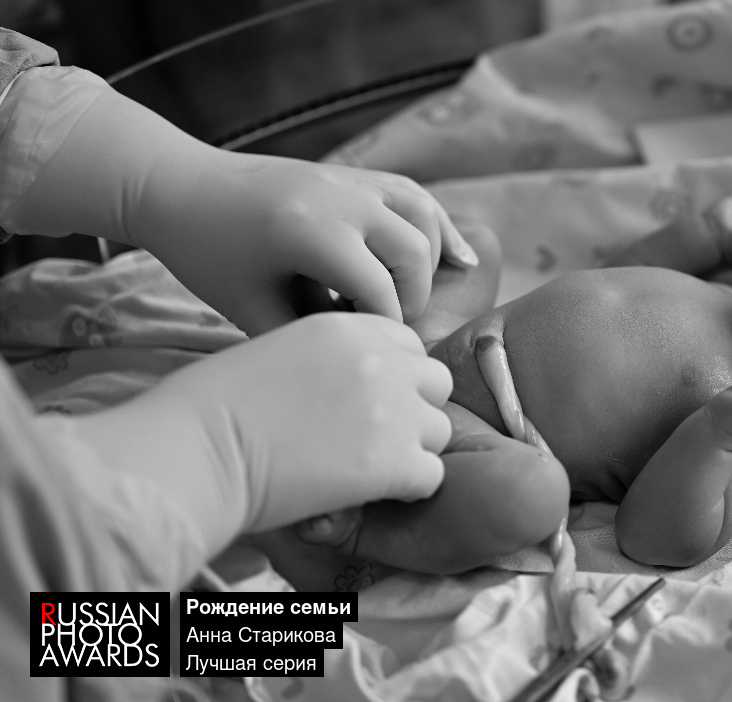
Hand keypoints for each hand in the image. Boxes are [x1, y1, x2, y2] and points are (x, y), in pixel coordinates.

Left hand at [5, 79, 476, 335]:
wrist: (183, 188)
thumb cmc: (208, 255)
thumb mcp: (249, 308)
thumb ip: (307, 336)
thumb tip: (361, 363)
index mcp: (310, 232)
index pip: (378, 290)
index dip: (383, 329)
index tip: (373, 354)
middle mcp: (342, 199)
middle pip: (413, 252)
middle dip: (412, 298)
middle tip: (387, 330)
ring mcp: (353, 180)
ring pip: (423, 217)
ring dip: (431, 260)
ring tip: (417, 297)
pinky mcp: (357, 175)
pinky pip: (415, 196)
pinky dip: (439, 227)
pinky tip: (460, 259)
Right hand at [83, 313, 453, 540]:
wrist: (199, 452)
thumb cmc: (215, 407)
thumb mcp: (278, 349)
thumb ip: (329, 358)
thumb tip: (348, 382)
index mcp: (350, 328)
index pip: (407, 344)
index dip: (394, 376)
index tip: (365, 402)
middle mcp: (381, 361)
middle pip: (435, 383)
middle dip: (413, 409)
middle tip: (374, 437)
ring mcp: (393, 410)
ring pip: (439, 431)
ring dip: (411, 451)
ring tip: (367, 468)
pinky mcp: (394, 461)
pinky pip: (431, 475)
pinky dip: (407, 489)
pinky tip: (369, 494)